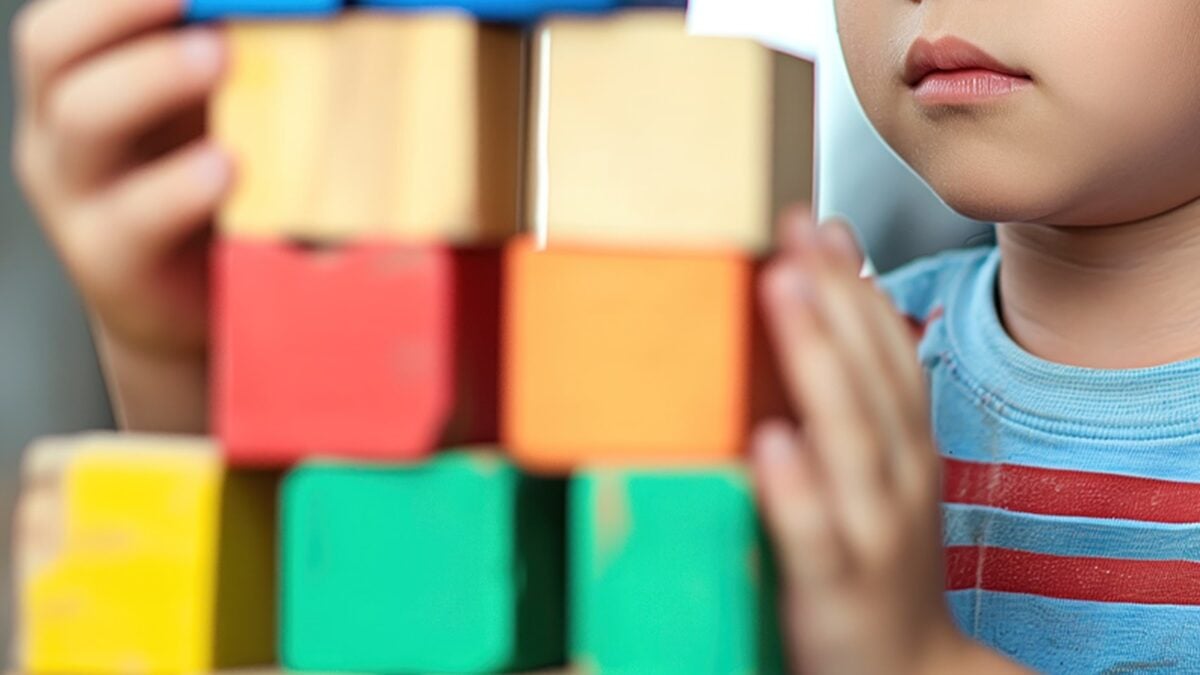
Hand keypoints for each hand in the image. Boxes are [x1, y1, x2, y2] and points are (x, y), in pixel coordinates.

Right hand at [11, 0, 229, 429]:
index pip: (76, 10)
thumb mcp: (218, 115)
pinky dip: (180, 187)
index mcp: (86, 74)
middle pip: (52, 44)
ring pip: (86, 117)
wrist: (192, 305)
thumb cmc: (213, 190)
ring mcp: (76, 192)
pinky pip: (133, 215)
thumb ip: (238, 58)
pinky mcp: (108, 259)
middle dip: (123, 7)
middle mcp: (63, 124)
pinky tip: (228, 165)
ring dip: (154, 77)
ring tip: (221, 56)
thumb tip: (313, 14)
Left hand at [753, 207, 1011, 673]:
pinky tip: (772, 442)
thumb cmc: (881, 555)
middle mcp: (897, 477)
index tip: (816, 224)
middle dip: (834, 297)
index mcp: (904, 445)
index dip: (855, 284)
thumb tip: (820, 305)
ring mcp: (872, 530)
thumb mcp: (880, 467)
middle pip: (871, 375)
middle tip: (792, 234)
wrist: (905, 670)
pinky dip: (800, 487)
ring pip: (850, 436)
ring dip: (820, 358)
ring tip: (785, 291)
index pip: (886, 348)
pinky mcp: (837, 585)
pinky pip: (817, 533)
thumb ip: (856, 393)